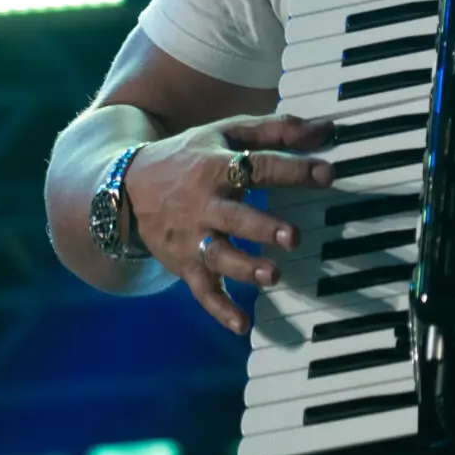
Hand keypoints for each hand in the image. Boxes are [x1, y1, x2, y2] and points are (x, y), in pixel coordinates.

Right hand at [124, 114, 332, 335]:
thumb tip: (326, 130)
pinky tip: (244, 325)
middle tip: (292, 236)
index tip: (327, 175)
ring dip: (245, 268)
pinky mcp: (185, 265)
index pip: (258, 166)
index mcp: (217, 167)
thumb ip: (277, 130)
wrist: (127, 188)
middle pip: (235, 217)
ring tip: (273, 276)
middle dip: (263, 228)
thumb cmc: (190, 156)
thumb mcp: (227, 133)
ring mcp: (193, 238)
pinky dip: (221, 310)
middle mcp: (205, 205)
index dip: (292, 170)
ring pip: (219, 256)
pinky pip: (202, 291)